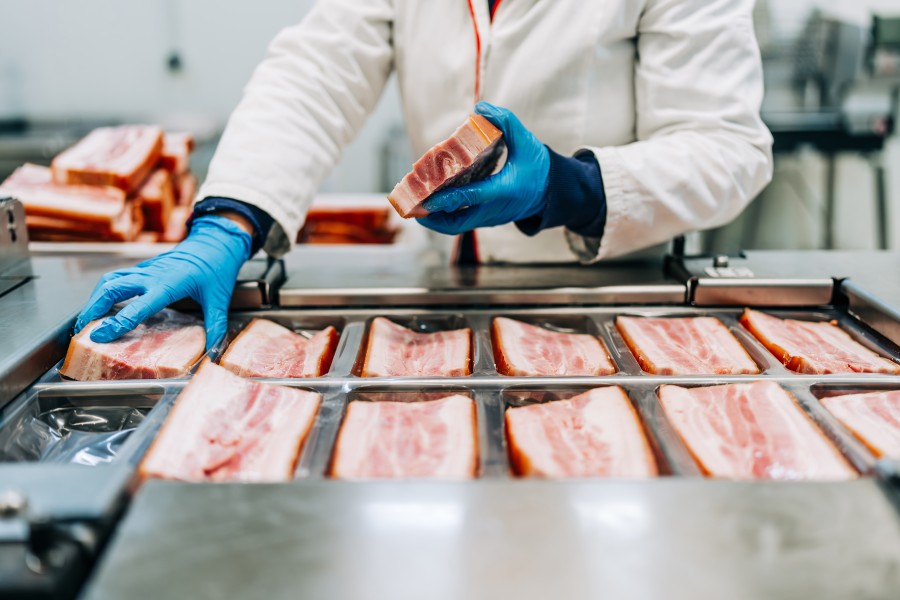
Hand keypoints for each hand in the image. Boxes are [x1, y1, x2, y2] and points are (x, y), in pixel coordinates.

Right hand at [74, 215, 251, 350]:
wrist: (215, 242)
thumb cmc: (217, 269)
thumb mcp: (220, 300)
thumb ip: (216, 326)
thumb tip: (214, 352)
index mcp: (169, 284)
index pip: (137, 307)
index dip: (117, 322)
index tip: (99, 335)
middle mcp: (151, 275)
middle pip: (112, 288)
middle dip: (92, 309)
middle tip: (81, 330)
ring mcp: (145, 269)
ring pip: (110, 280)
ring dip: (94, 299)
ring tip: (86, 320)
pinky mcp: (144, 268)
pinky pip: (117, 277)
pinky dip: (104, 290)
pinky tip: (101, 304)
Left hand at [416, 101, 549, 234]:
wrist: (553, 192)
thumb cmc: (538, 166)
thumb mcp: (526, 141)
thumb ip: (506, 121)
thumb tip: (479, 108)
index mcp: (505, 190)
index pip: (473, 196)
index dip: (449, 198)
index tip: (428, 198)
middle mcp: (495, 209)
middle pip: (459, 222)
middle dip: (433, 218)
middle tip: (412, 207)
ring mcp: (490, 217)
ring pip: (458, 225)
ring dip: (435, 220)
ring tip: (414, 207)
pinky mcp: (487, 219)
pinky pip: (463, 222)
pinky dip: (445, 216)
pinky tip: (429, 204)